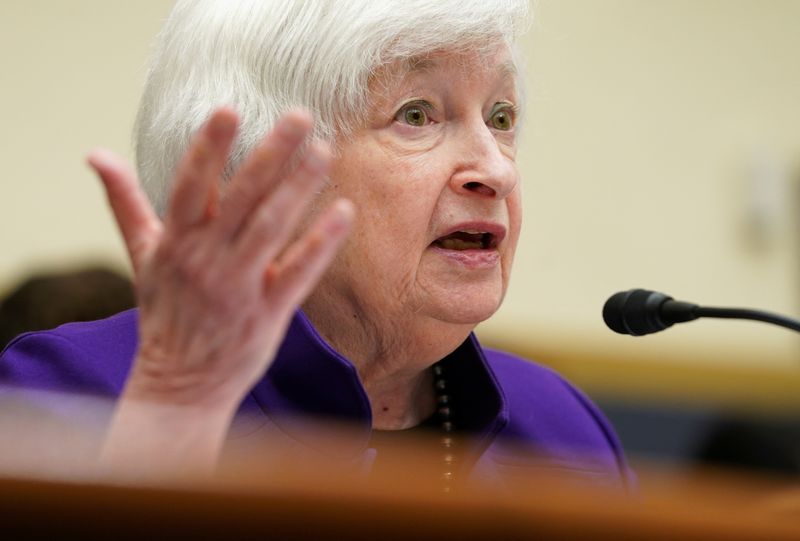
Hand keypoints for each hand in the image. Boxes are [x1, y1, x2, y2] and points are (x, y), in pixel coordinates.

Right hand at [89, 108, 352, 474]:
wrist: (178, 385)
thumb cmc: (165, 312)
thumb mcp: (142, 256)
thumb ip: (125, 203)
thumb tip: (95, 154)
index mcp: (176, 242)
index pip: (190, 185)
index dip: (208, 147)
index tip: (229, 109)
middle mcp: (205, 260)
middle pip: (240, 198)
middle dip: (270, 155)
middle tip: (300, 116)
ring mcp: (237, 287)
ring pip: (270, 228)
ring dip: (298, 188)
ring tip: (323, 152)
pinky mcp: (267, 314)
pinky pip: (297, 273)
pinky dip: (321, 243)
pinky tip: (344, 211)